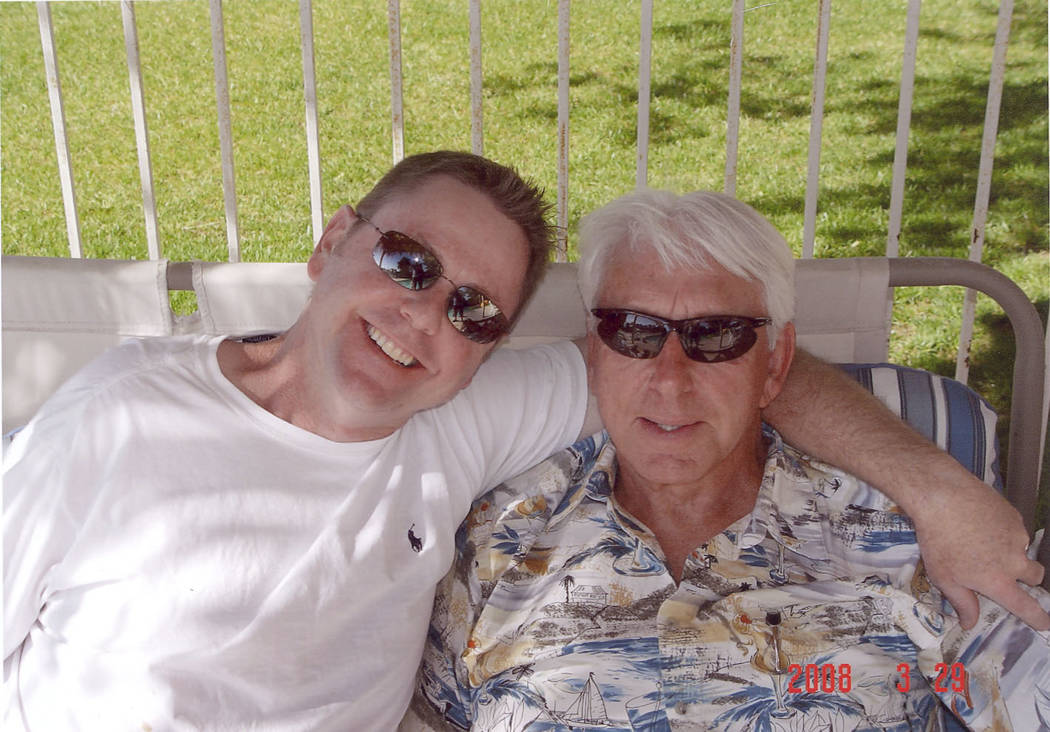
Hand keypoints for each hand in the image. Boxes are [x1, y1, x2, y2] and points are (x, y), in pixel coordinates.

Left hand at [912, 472, 1048, 630]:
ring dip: (1011, 551)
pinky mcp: (1013, 516)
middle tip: (1008, 573)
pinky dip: (1002, 531)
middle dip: (1027, 578)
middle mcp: (1014, 561)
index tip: (1045, 623)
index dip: (1038, 618)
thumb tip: (970, 623)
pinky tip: (981, 523)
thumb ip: (962, 603)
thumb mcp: (944, 578)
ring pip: (1023, 550)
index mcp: (999, 581)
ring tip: (983, 542)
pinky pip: (1014, 529)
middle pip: (1036, 576)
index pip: (1027, 607)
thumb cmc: (938, 540)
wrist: (942, 497)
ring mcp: (1017, 536)